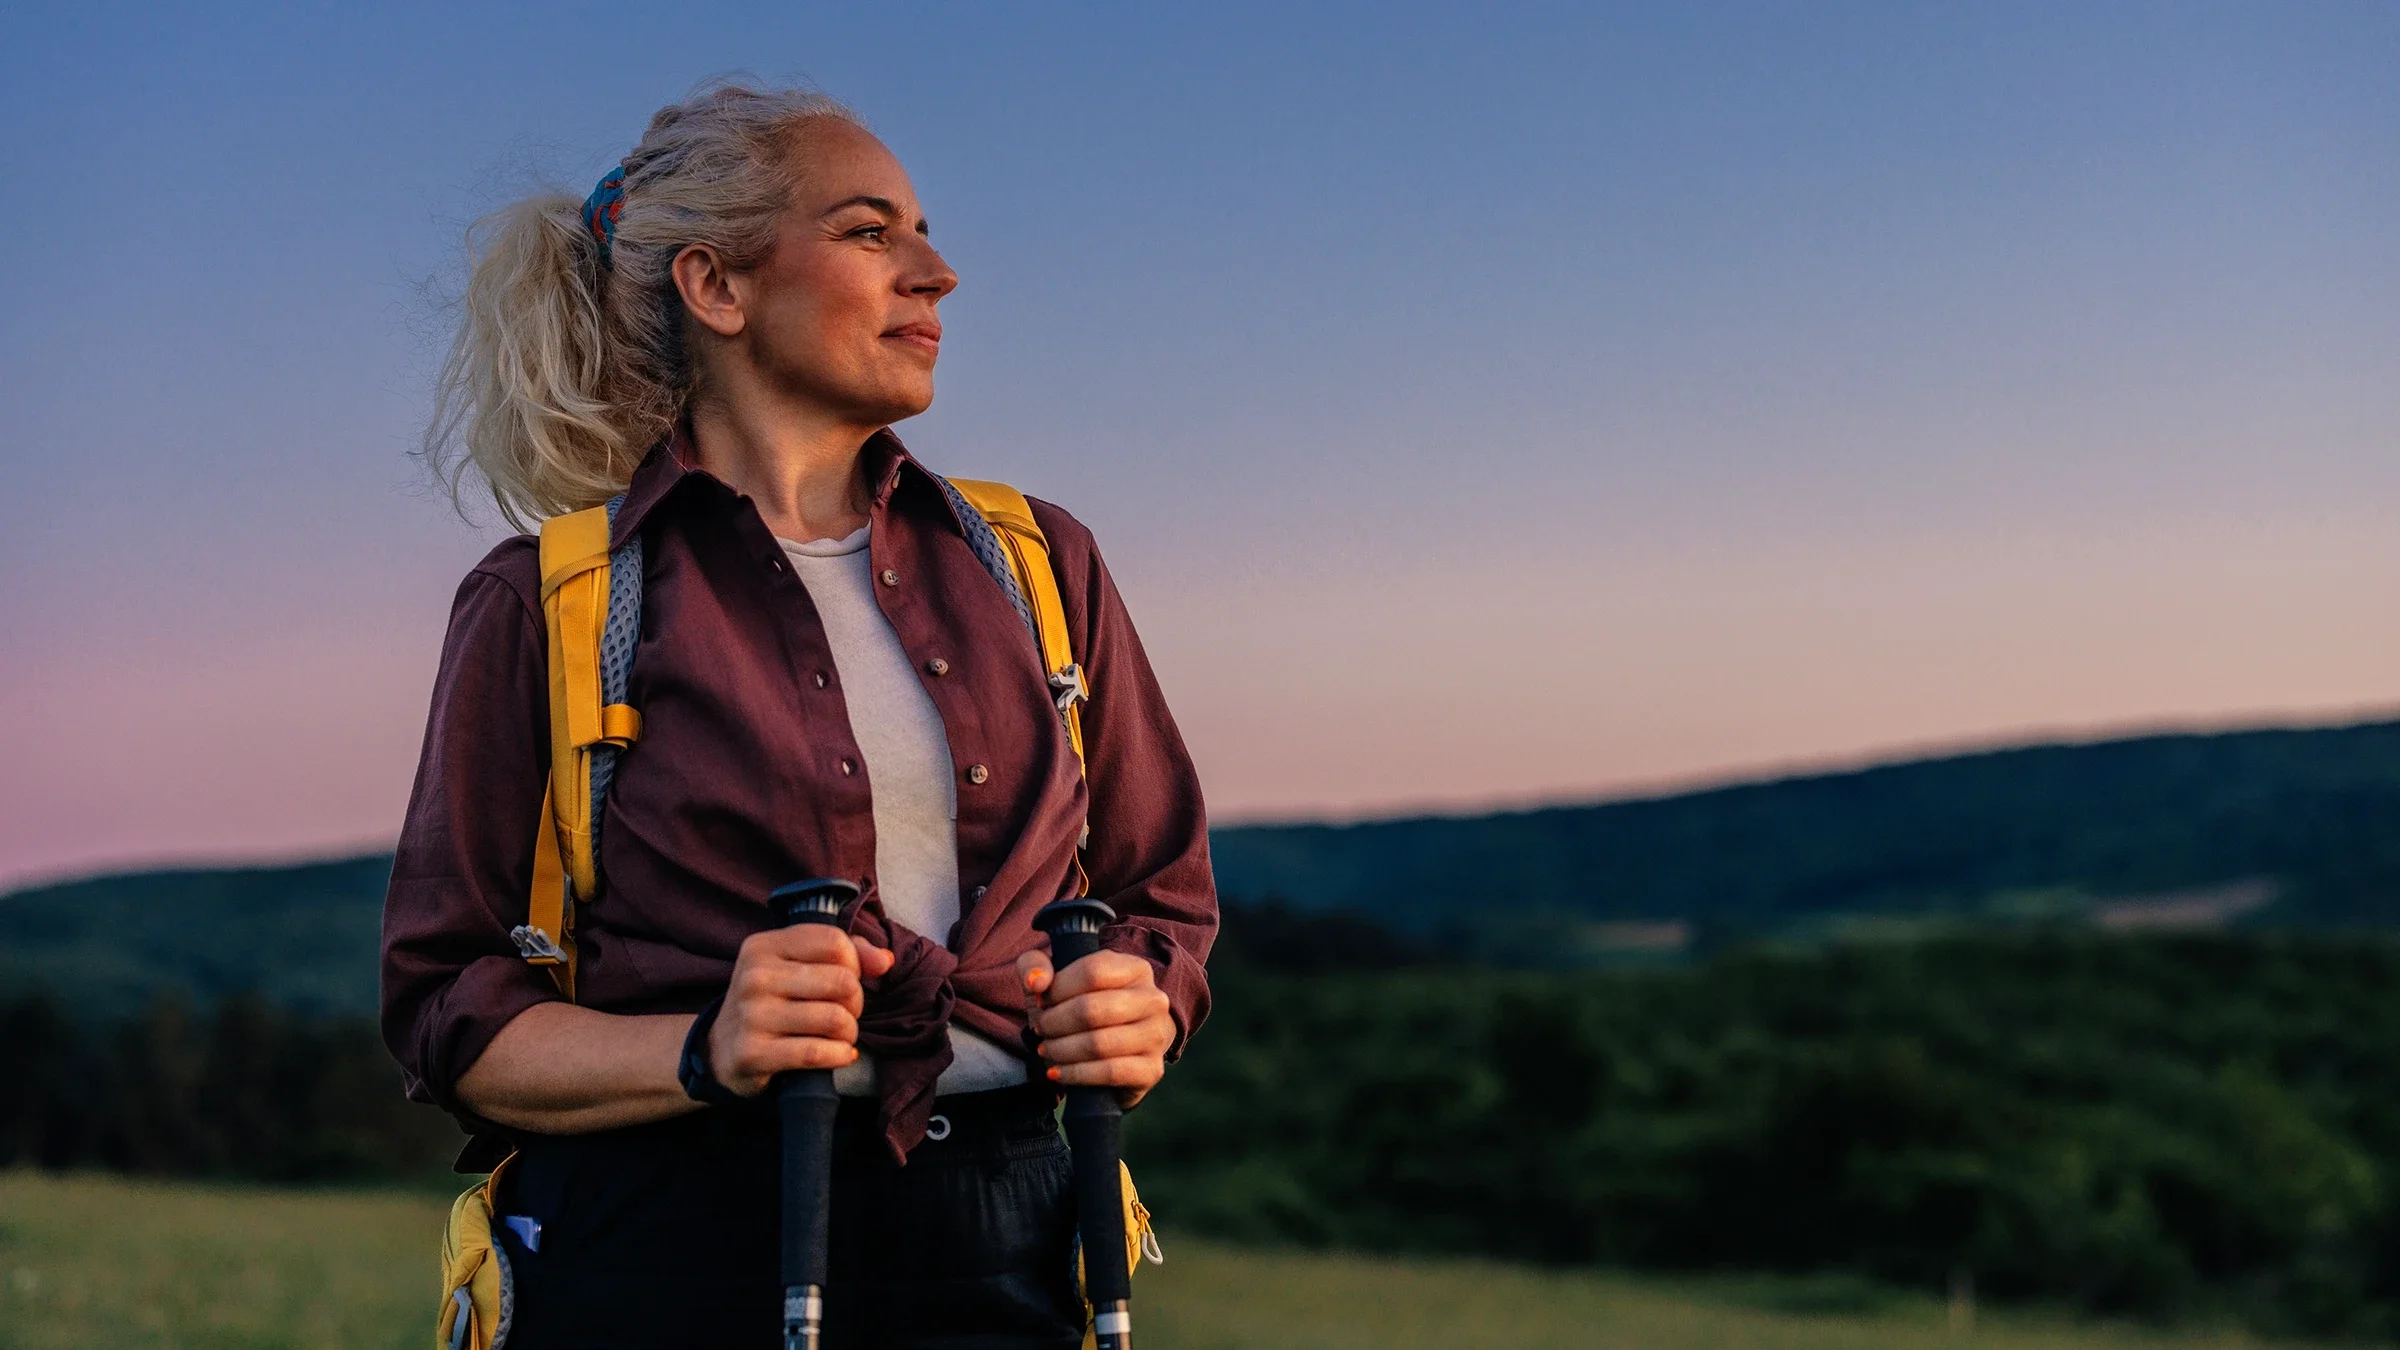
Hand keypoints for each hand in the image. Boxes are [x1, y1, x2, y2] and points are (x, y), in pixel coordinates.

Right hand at [707, 926, 895, 1096]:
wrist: (722, 1049)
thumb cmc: (772, 1001)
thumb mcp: (797, 966)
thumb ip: (846, 954)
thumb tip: (885, 960)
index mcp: (764, 946)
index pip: (835, 942)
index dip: (855, 963)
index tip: (847, 979)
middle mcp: (754, 977)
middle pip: (842, 981)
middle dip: (856, 1002)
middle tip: (846, 1012)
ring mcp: (751, 1015)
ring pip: (835, 1019)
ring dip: (849, 1032)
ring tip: (841, 1035)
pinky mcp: (753, 1053)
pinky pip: (817, 1053)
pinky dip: (839, 1055)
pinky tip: (840, 1054)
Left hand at [1017, 946, 1174, 1108]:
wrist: (1113, 1050)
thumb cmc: (1080, 1006)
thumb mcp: (1054, 979)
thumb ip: (1035, 965)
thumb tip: (1037, 982)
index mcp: (1136, 969)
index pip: (1092, 972)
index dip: (1058, 989)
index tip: (1041, 1001)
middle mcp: (1154, 999)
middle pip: (1092, 1009)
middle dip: (1055, 1022)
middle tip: (1040, 1029)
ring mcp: (1156, 1036)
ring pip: (1099, 1044)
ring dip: (1061, 1050)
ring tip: (1046, 1049)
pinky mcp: (1152, 1070)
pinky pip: (1109, 1072)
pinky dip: (1075, 1074)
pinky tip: (1057, 1072)